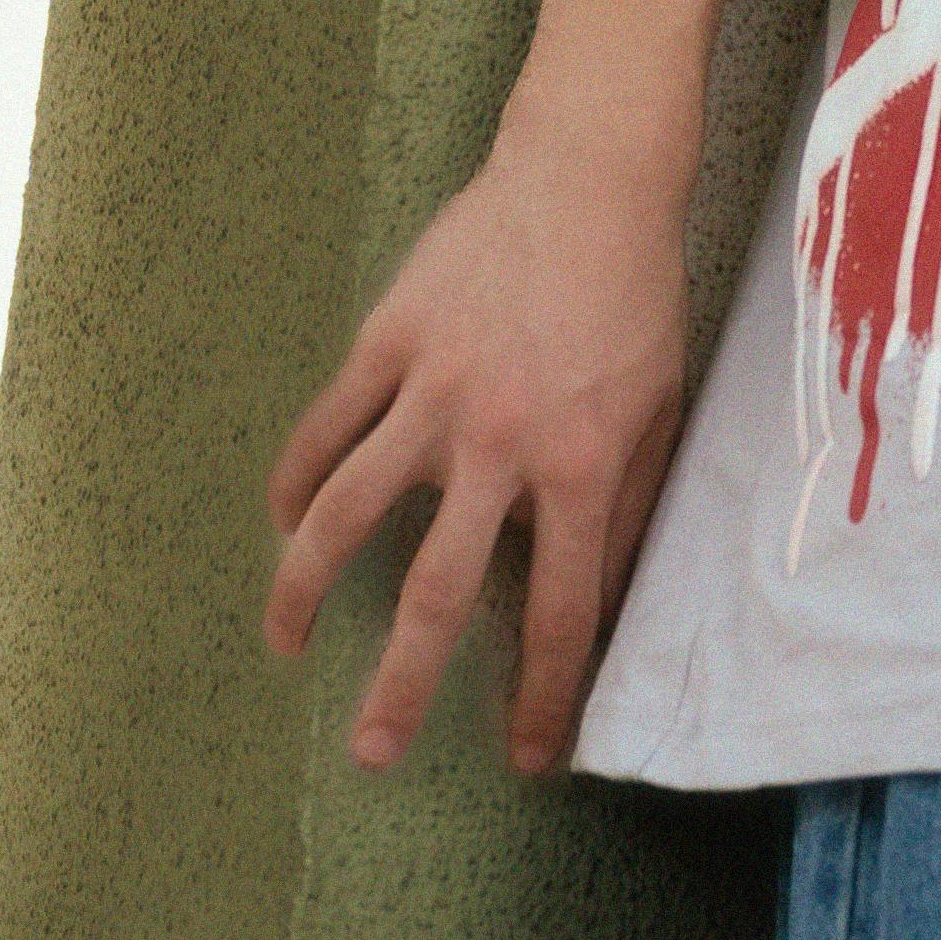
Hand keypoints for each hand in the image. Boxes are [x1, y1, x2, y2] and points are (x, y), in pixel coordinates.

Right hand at [263, 110, 694, 778]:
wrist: (588, 181)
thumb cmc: (635, 299)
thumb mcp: (661, 407)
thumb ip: (629, 503)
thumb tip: (604, 597)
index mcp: (584, 464)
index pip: (562, 608)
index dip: (543, 693)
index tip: (528, 758)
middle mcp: (501, 441)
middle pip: (439, 588)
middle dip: (404, 683)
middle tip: (371, 754)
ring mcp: (433, 391)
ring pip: (348, 511)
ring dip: (307, 587)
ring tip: (287, 643)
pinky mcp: (387, 342)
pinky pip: (325, 428)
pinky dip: (294, 482)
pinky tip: (279, 527)